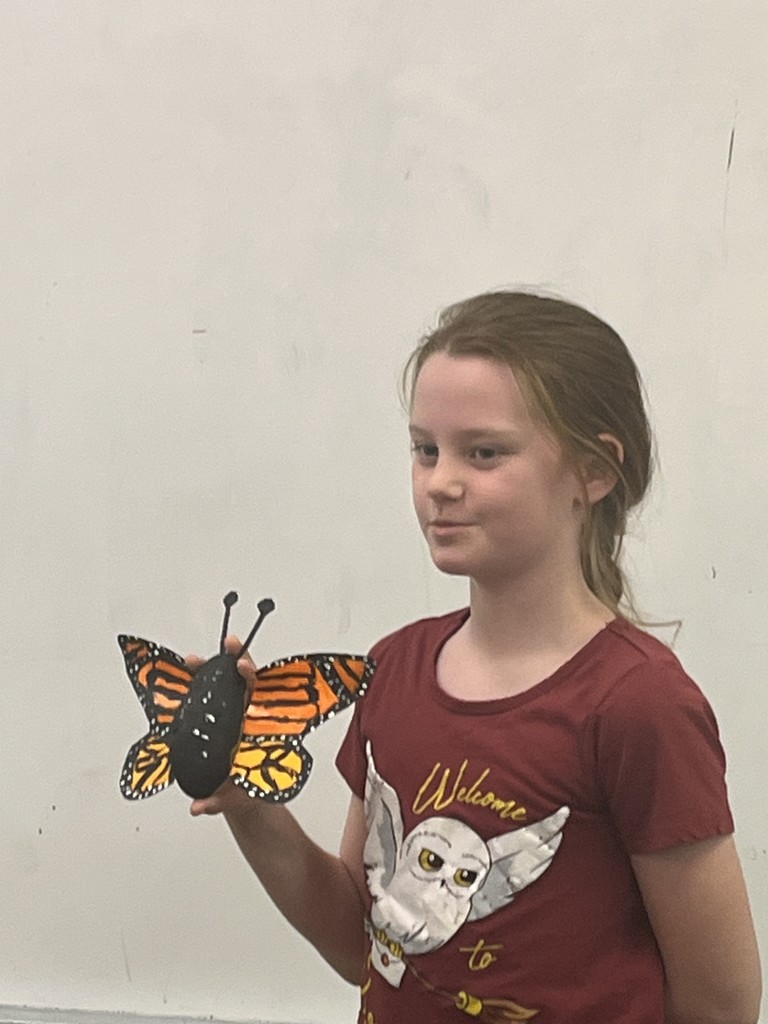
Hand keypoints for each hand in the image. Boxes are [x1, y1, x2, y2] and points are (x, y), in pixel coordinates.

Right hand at [185, 634, 262, 818]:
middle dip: (224, 662)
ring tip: (190, 661)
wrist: (250, 802)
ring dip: (206, 673)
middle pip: (237, 682)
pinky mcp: (217, 728)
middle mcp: (247, 719)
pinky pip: (206, 705)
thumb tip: (199, 805)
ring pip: (220, 690)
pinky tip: (181, 682)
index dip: (249, 674)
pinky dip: (194, 692)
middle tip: (205, 654)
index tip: (239, 664)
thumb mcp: (241, 799)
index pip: (257, 692)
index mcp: (259, 728)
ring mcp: (232, 721)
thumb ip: (220, 801)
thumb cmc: (253, 794)